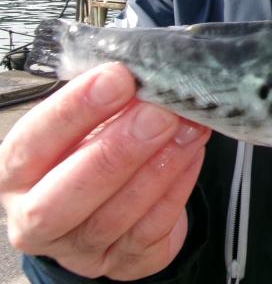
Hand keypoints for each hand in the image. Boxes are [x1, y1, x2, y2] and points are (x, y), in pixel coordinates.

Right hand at [0, 63, 210, 279]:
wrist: (109, 203)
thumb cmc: (91, 148)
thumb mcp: (85, 120)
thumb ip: (105, 100)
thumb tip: (145, 69)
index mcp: (18, 171)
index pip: (33, 141)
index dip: (74, 110)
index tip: (117, 78)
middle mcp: (36, 216)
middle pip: (65, 195)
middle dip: (118, 150)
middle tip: (160, 113)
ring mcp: (79, 247)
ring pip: (115, 215)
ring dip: (159, 167)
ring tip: (189, 127)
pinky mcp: (123, 262)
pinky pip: (152, 229)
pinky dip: (177, 189)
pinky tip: (193, 154)